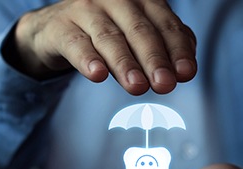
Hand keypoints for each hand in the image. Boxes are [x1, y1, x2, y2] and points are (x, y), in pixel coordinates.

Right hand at [10, 0, 196, 94]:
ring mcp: (86, 10)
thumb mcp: (138, 36)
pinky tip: (97, 74)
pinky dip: (88, 59)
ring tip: (137, 86)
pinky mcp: (61, 27)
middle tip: (164, 84)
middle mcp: (116, 0)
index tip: (185, 73)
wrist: (56, 28)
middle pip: (139, 30)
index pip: (166, 25)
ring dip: (125, 63)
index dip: (178, 50)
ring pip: (110, 38)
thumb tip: (185, 68)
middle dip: (154, 59)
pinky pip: (76, 43)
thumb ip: (164, 46)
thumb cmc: (107, 32)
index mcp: (142, 0)